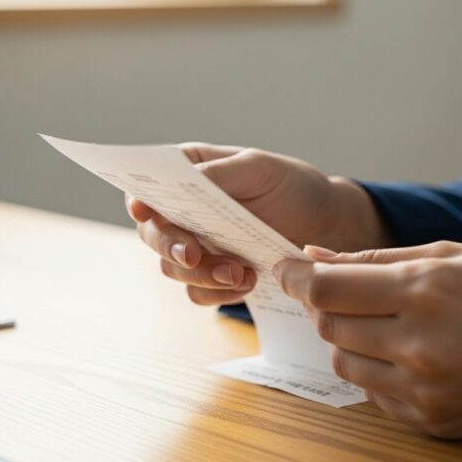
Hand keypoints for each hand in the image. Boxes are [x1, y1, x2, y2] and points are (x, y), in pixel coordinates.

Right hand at [126, 143, 390, 305]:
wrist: (323, 222)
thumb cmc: (288, 184)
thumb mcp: (258, 168)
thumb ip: (220, 174)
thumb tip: (187, 179)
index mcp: (186, 174)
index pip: (146, 187)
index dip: (138, 200)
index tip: (143, 211)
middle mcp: (183, 211)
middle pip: (152, 234)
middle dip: (170, 247)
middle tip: (191, 256)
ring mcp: (196, 245)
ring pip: (173, 269)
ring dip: (201, 275)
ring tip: (240, 272)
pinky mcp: (213, 274)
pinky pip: (199, 293)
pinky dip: (218, 293)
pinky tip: (248, 282)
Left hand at [273, 241, 461, 437]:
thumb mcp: (456, 254)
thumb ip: (378, 259)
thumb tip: (318, 257)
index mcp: (426, 292)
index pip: (327, 289)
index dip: (296, 276)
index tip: (286, 267)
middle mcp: (421, 346)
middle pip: (330, 326)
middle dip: (323, 304)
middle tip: (339, 289)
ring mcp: (428, 392)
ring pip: (346, 363)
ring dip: (349, 338)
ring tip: (382, 320)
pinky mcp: (437, 423)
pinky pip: (378, 396)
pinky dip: (378, 370)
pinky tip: (408, 352)